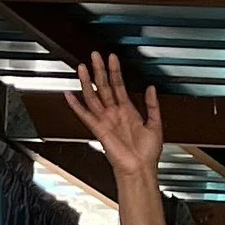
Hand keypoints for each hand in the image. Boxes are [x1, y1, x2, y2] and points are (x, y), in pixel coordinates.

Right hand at [63, 51, 163, 182]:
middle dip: (99, 70)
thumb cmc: (147, 152)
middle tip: (95, 55)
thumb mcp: (155, 124)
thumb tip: (151, 88)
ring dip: (87, 82)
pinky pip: (85, 115)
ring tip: (83, 67)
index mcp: (127, 111)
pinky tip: (69, 95)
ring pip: (93, 97)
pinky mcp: (99, 130)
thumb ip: (152, 105)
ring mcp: (106, 121)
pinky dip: (76, 105)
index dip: (115, 71)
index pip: (118, 85)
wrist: (141, 168)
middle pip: (104, 87)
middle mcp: (114, 114)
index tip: (112, 58)